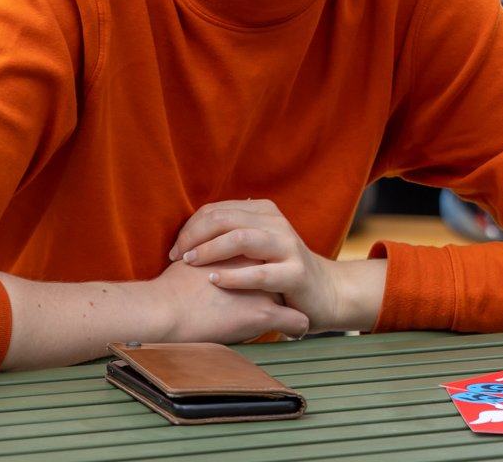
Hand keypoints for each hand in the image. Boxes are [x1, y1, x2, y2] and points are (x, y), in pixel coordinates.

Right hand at [0, 263, 308, 371]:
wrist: (160, 313)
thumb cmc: (166, 292)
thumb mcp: (188, 262)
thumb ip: (202, 256)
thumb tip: (196, 258)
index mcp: (237, 250)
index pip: (266, 251)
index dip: (271, 261)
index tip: (276, 271)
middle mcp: (254, 266)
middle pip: (282, 269)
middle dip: (288, 278)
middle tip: (293, 289)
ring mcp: (260, 290)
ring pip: (292, 294)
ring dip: (295, 302)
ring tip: (303, 311)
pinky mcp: (262, 315)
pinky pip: (292, 321)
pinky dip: (296, 326)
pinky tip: (299, 331)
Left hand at [171, 199, 385, 333]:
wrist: (326, 293)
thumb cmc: (280, 271)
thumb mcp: (257, 246)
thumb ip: (231, 234)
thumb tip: (191, 230)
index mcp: (265, 212)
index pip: (217, 210)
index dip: (191, 227)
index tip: (176, 249)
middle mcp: (277, 224)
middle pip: (225, 219)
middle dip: (194, 236)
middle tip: (177, 256)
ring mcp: (288, 247)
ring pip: (241, 238)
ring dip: (210, 250)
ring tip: (191, 263)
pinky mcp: (296, 274)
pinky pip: (258, 273)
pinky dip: (233, 276)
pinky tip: (215, 281)